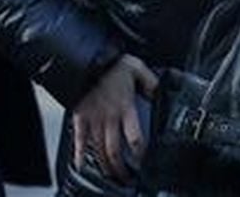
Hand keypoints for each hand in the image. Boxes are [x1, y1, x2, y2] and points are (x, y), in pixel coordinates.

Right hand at [71, 54, 158, 181]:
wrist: (84, 60)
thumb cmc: (110, 63)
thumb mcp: (137, 68)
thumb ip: (150, 82)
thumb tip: (160, 92)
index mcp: (125, 107)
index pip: (135, 137)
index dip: (140, 153)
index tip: (144, 162)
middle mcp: (109, 118)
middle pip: (115, 151)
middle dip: (121, 169)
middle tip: (127, 179)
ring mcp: (93, 120)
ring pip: (99, 150)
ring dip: (105, 167)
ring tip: (111, 177)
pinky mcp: (80, 119)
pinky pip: (79, 141)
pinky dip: (79, 155)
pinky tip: (81, 166)